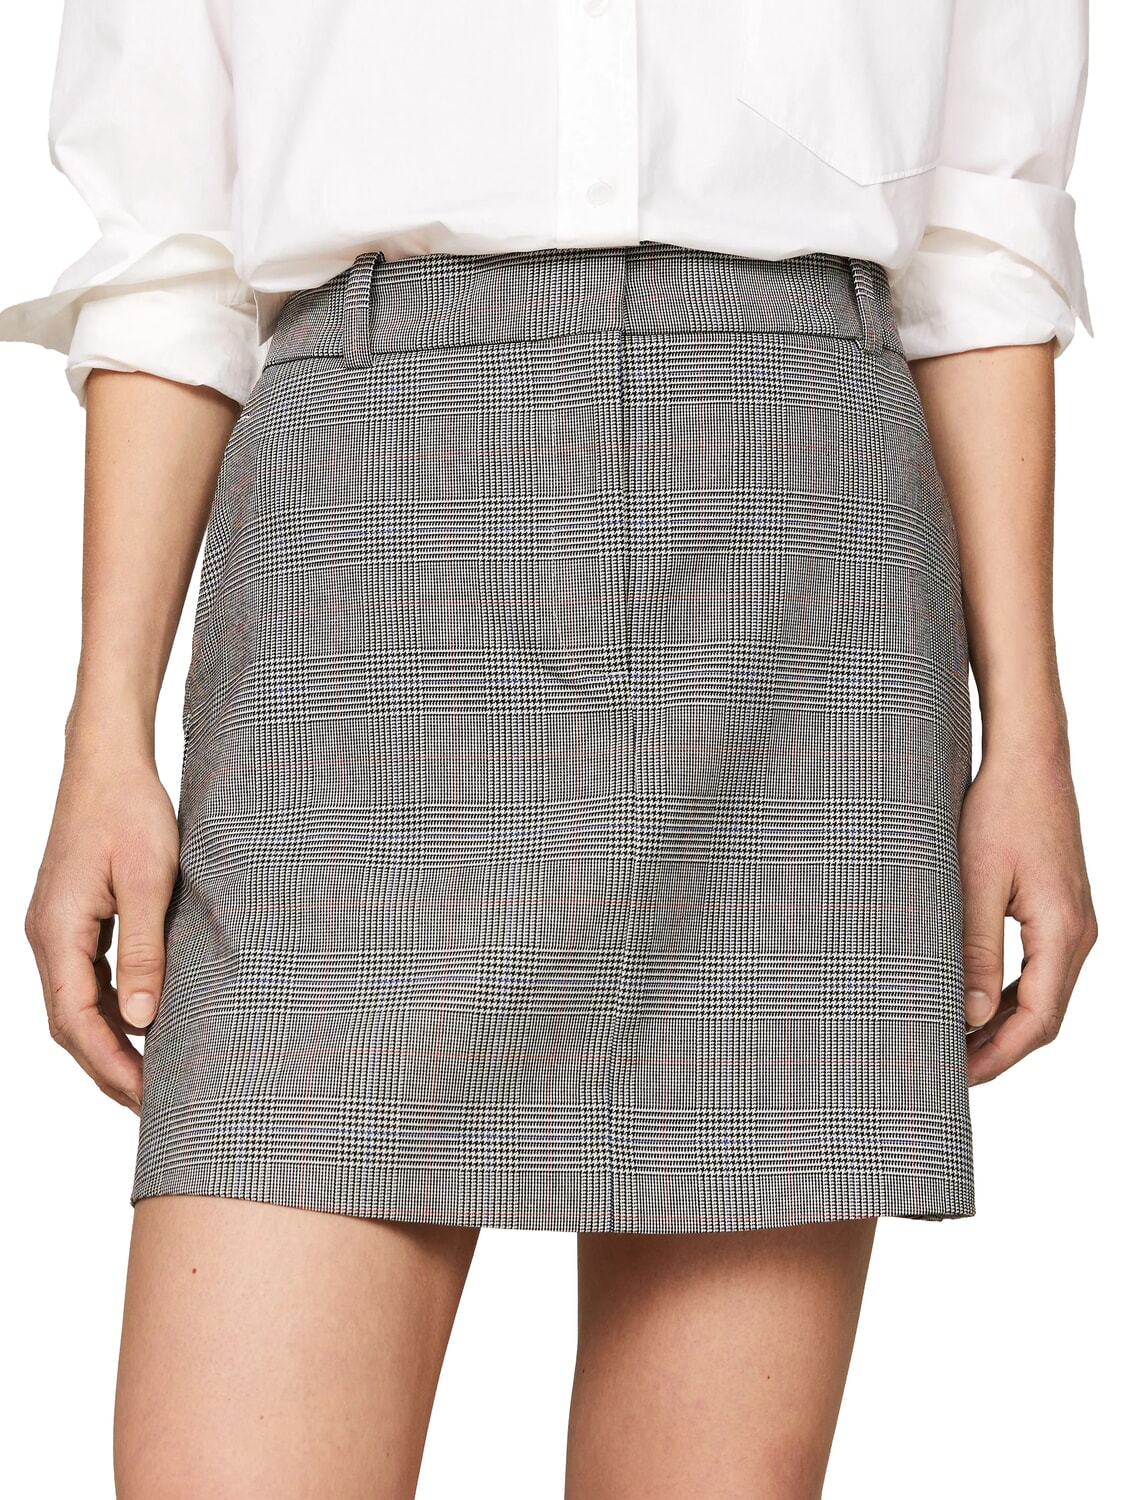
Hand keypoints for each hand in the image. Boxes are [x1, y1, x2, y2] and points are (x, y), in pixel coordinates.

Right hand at [24, 737, 180, 1115]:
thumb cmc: (131, 811)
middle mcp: (47, 936)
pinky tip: (144, 1024)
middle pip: (70, 1024)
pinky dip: (112, 1009)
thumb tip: (143, 1020)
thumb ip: (146, 951)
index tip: (147, 1098)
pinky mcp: (73, 919)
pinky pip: (86, 979)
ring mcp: (56, 929)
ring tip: (153, 1077)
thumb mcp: (152, 881)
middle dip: (109, 1068)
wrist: (107, 762)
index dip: (111, 1066)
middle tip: (154, 1106)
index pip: (76, 1022)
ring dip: (110, 1042)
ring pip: (77, 1005)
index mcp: (57, 932)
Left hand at [958, 739, 1096, 1085]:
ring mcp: (1073, 923)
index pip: (1037, 1021)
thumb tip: (965, 1015)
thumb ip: (972, 950)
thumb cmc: (998, 810)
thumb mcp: (974, 881)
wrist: (1028, 759)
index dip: (997, 1056)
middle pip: (1044, 1017)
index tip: (955, 1077)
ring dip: (1000, 1024)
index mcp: (1063, 932)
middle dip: (997, 1049)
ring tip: (952, 1044)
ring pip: (1041, 996)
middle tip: (946, 1071)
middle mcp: (1079, 934)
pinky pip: (1038, 970)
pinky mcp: (1059, 912)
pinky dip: (1006, 995)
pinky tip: (970, 1004)